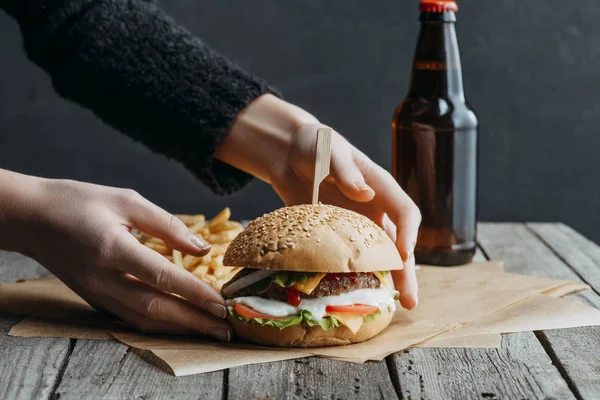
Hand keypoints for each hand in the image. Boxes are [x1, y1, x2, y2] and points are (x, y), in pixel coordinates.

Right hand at [6, 174, 230, 340]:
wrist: (31, 217)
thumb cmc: (79, 202)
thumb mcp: (127, 201)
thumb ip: (168, 225)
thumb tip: (203, 248)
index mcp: (113, 248)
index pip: (162, 277)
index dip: (194, 292)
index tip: (221, 303)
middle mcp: (103, 278)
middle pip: (155, 308)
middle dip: (194, 321)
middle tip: (225, 329)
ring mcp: (95, 292)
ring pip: (143, 319)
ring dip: (179, 328)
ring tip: (208, 330)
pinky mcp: (93, 298)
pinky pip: (129, 318)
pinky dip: (157, 324)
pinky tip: (178, 323)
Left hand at [270, 124, 420, 308]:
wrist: (288, 154)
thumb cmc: (313, 145)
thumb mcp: (328, 151)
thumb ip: (345, 170)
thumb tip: (364, 193)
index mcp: (380, 187)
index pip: (405, 212)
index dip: (409, 233)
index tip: (404, 254)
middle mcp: (375, 209)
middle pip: (398, 244)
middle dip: (406, 272)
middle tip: (409, 301)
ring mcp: (357, 225)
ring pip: (378, 258)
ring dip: (386, 281)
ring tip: (392, 308)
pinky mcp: (337, 236)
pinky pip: (350, 259)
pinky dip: (356, 277)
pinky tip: (356, 297)